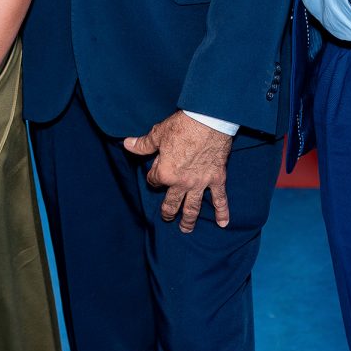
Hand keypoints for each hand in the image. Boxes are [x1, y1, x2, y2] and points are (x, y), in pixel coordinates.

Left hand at [124, 112, 233, 232]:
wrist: (208, 121)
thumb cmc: (182, 126)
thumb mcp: (158, 134)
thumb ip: (143, 144)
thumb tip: (127, 144)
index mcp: (165, 173)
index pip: (155, 181)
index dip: (153, 177)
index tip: (155, 173)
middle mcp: (181, 183)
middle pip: (171, 202)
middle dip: (167, 212)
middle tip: (167, 219)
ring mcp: (200, 183)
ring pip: (192, 207)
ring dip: (188, 220)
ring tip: (185, 229)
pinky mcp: (216, 179)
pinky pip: (219, 199)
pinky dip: (222, 212)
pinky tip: (223, 223)